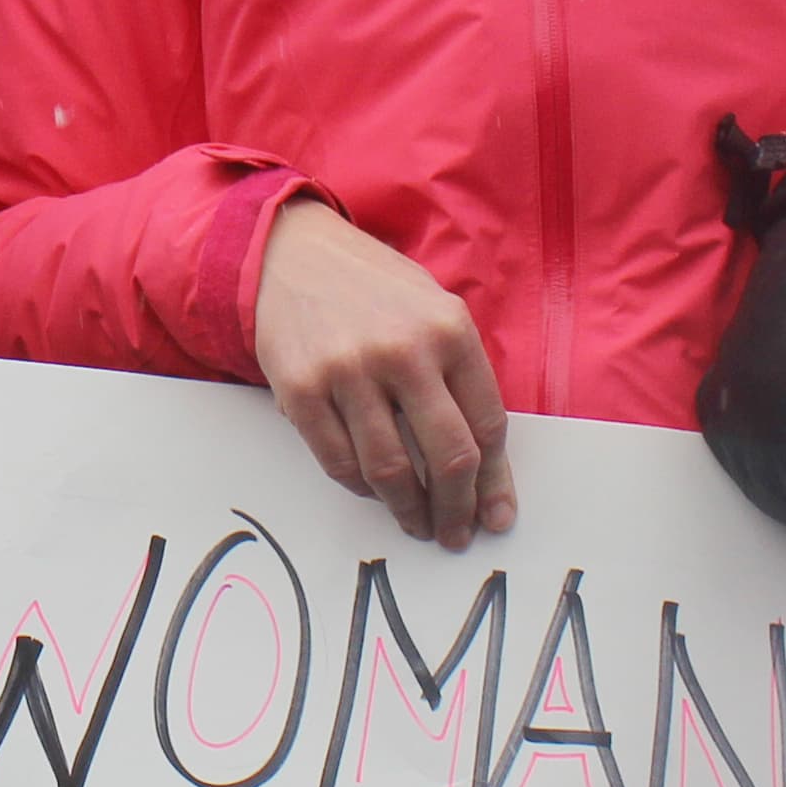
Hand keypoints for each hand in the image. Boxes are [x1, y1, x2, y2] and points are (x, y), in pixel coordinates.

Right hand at [253, 199, 514, 550]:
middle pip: (448, 456)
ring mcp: (348, 371)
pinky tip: (372, 490)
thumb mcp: (433, 312)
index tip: (495, 518)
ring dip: (407, 509)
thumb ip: (460, 377)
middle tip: (454, 533)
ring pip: (390, 469)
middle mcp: (403, 351)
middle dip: (456, 509)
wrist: (291, 254)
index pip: (487, 426)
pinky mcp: (301, 389)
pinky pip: (338, 461)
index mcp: (449, 330)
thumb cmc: (372, 289)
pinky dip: (359, 486)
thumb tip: (484, 469)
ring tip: (416, 523)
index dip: (494, 483)